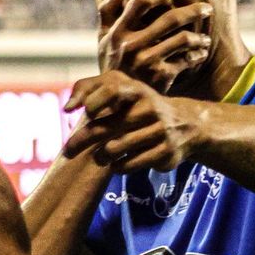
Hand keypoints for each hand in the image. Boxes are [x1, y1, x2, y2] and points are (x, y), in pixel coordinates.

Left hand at [62, 70, 198, 171]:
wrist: (187, 124)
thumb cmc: (141, 107)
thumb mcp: (123, 90)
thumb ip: (90, 89)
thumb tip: (67, 108)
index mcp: (136, 90)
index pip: (111, 88)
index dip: (93, 100)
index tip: (84, 113)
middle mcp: (149, 107)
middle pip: (107, 126)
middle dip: (82, 140)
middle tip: (68, 151)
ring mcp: (159, 130)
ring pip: (116, 148)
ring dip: (102, 156)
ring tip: (100, 157)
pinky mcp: (166, 151)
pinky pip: (131, 163)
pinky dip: (118, 166)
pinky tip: (116, 164)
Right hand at [97, 0, 211, 92]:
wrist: (117, 101)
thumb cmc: (113, 64)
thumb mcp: (103, 38)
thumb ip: (108, 10)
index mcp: (118, 31)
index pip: (141, 1)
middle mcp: (132, 45)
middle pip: (171, 18)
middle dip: (194, 11)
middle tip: (207, 9)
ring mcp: (147, 61)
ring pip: (184, 39)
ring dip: (199, 37)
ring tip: (205, 38)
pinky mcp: (160, 76)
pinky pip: (187, 59)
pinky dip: (198, 54)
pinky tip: (201, 53)